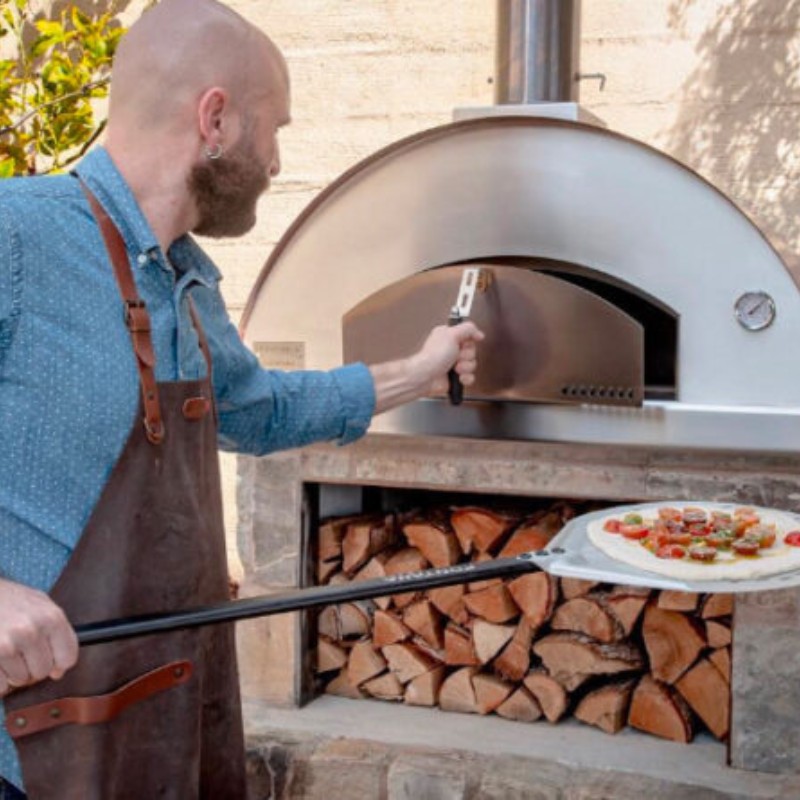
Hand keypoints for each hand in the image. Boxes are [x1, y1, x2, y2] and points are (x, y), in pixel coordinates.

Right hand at [0, 578, 78, 696]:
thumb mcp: (40, 604)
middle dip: (32, 666)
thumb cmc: (10, 600)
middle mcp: (31, 631)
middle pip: (43, 671)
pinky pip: (1, 686)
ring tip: (6, 651)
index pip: (68, 657)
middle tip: (22, 652)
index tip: (51, 661)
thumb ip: (56, 633)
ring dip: (13, 672)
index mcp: (51, 618)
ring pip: (20, 679)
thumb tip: (59, 671)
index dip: (59, 663)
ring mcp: (7, 645)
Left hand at [370, 321, 483, 413]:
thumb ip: (468, 329)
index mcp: (448, 336)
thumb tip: (478, 332)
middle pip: (472, 350)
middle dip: (467, 355)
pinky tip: (458, 377)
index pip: (468, 335)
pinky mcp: (455, 377)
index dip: (470, 340)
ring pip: (472, 364)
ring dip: (466, 367)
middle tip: (457, 356)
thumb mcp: (452, 334)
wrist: (426, 377)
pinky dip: (466, 378)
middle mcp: (450, 349)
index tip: (468, 343)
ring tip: (455, 368)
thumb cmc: (433, 356)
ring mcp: (453, 364)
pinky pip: (470, 377)